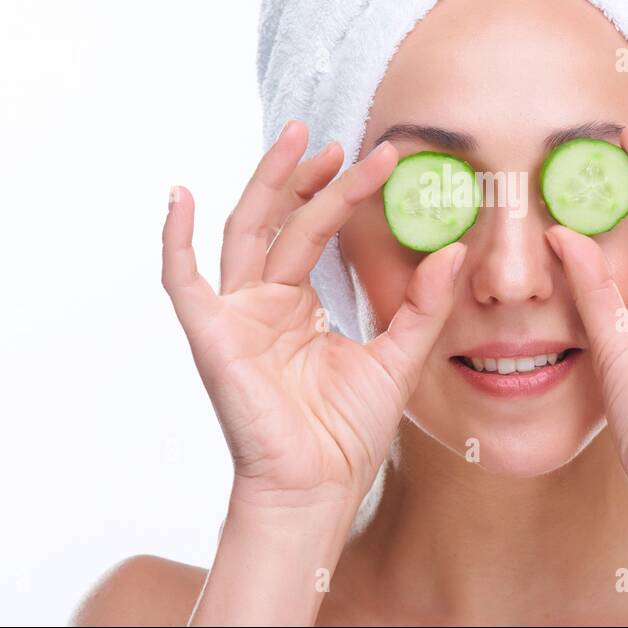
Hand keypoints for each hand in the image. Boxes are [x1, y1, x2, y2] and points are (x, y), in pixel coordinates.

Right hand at [161, 120, 467, 513]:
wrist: (318, 489)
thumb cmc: (347, 434)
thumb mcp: (399, 358)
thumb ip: (423, 304)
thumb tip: (452, 249)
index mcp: (299, 307)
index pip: (316, 232)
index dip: (344, 193)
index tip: (383, 160)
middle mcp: (264, 303)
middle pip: (280, 221)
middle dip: (306, 177)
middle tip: (337, 139)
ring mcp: (236, 317)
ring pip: (247, 233)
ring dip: (267, 184)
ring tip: (295, 139)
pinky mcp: (213, 337)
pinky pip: (184, 282)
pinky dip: (175, 239)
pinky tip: (181, 195)